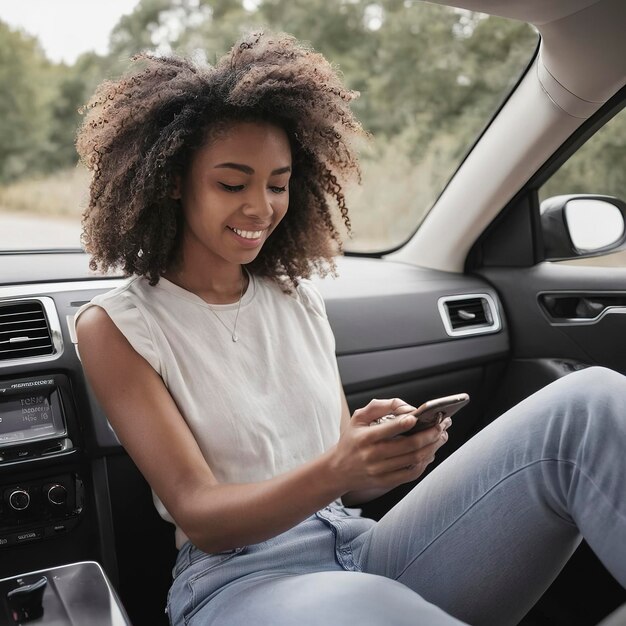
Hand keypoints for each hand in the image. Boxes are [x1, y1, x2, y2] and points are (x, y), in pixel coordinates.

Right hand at [330, 398, 450, 493]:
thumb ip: (381, 406)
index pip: (389, 429)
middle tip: (442, 425)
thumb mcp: (359, 417)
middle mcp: (372, 456)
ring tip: (441, 436)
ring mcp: (380, 471)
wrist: (338, 470)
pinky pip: (411, 474)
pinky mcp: (385, 482)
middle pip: (409, 446)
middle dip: (430, 434)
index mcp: (365, 437)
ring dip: (432, 447)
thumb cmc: (352, 439)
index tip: (420, 416)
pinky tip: (430, 453)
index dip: (407, 423)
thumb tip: (407, 408)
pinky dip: (425, 463)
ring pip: (414, 460)